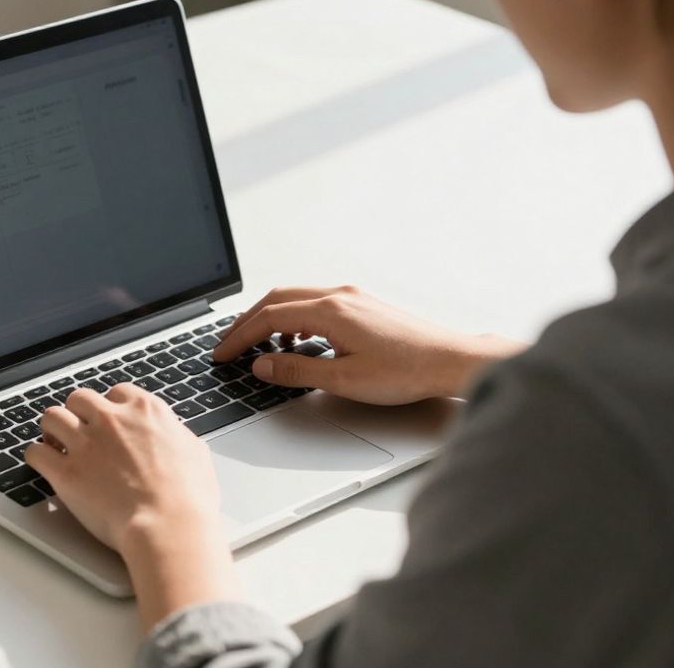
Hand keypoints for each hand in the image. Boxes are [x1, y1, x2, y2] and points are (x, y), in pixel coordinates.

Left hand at [26, 385, 240, 630]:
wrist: (169, 526)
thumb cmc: (188, 498)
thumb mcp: (194, 452)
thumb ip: (176, 435)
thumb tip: (172, 434)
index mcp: (144, 410)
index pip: (116, 393)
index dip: (110, 408)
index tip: (108, 421)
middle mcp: (111, 420)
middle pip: (79, 399)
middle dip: (78, 414)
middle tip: (79, 431)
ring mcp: (85, 444)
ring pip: (51, 418)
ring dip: (52, 430)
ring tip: (55, 444)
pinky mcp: (66, 472)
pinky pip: (35, 452)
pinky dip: (37, 457)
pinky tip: (44, 465)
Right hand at [213, 285, 525, 404]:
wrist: (451, 360)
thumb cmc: (406, 372)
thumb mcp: (344, 379)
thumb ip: (296, 370)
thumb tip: (262, 365)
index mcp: (330, 310)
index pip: (268, 317)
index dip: (239, 337)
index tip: (222, 354)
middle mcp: (339, 295)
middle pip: (276, 299)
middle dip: (246, 322)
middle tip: (228, 345)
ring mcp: (352, 296)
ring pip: (294, 297)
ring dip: (269, 317)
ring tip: (256, 345)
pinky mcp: (363, 303)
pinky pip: (314, 302)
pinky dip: (293, 317)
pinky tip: (295, 339)